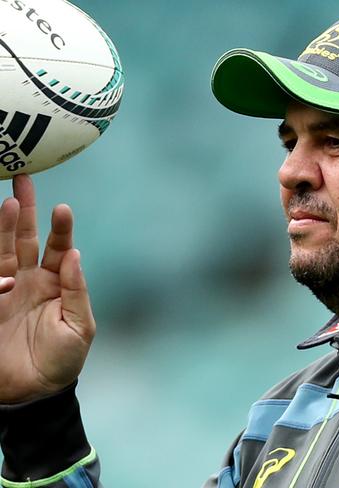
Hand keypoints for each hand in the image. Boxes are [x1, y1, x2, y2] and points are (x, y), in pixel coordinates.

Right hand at [0, 175, 94, 403]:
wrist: (32, 394)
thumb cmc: (62, 361)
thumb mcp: (80, 327)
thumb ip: (77, 291)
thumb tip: (74, 255)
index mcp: (55, 284)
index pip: (57, 248)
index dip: (59, 228)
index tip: (62, 208)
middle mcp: (29, 281)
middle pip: (25, 239)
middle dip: (24, 211)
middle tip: (23, 180)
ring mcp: (6, 290)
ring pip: (3, 250)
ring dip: (3, 227)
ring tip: (6, 201)